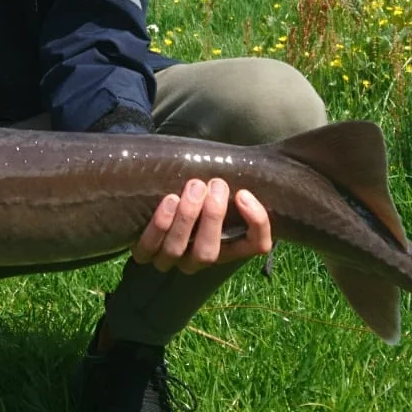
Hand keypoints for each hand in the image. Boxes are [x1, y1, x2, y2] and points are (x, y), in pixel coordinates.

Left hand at [131, 179, 271, 274]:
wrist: (155, 192)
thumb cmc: (198, 186)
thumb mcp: (218, 185)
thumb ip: (234, 180)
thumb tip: (268, 152)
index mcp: (228, 246)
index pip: (255, 246)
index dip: (256, 224)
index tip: (244, 194)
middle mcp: (199, 258)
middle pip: (209, 254)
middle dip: (213, 217)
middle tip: (216, 184)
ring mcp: (170, 259)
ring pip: (178, 250)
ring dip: (187, 217)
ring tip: (193, 187)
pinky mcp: (144, 253)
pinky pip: (149, 248)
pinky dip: (160, 225)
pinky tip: (170, 200)